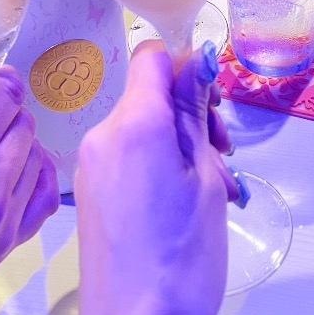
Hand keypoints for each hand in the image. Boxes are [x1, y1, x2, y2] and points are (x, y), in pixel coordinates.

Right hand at [0, 67, 58, 314]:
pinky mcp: (8, 247)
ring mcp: (3, 222)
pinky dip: (35, 175)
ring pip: (37, 158)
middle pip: (23, 126)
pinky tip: (17, 168)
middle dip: (6, 110)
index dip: (1, 81)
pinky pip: (42, 199)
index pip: (3, 101)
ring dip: (19, 140)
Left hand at [75, 40, 238, 314]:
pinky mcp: (90, 190)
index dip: (186, 66)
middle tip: (223, 154)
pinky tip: (182, 203)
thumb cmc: (181, 257)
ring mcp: (90, 163)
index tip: (213, 99)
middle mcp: (102, 134)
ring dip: (178, 144)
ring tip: (210, 189)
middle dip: (190, 113)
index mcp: (134, 123)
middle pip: (148, 94)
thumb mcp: (203, 179)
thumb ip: (195, 113)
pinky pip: (125, 155)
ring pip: (140, 127)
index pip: (151, 56)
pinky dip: (156, 164)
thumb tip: (199, 57)